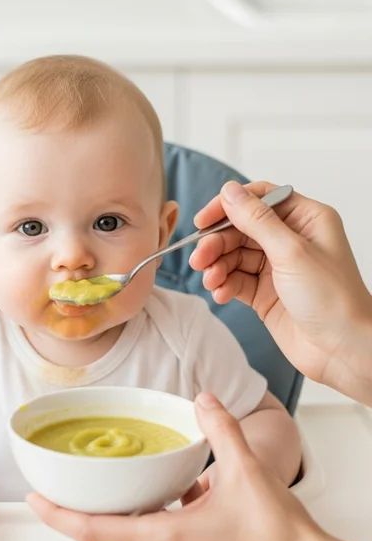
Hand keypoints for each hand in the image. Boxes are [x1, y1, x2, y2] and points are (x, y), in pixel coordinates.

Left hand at [26, 392, 323, 540]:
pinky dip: (150, 519)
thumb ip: (221, 430)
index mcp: (165, 539)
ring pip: (132, 538)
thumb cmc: (281, 537)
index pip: (93, 531)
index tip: (33, 499)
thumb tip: (203, 399)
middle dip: (82, 509)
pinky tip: (171, 496)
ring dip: (119, 513)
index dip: (57, 515)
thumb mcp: (247, 472)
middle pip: (106, 534)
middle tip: (61, 483)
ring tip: (109, 484)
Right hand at [189, 180, 371, 392]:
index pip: (259, 200)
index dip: (229, 207)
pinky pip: (234, 280)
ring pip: (233, 256)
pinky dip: (223, 285)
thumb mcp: (291, 252)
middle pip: (240, 229)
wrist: (342, 349)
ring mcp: (277, 268)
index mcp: (306, 220)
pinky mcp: (265, 293)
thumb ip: (257, 221)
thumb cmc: (333, 299)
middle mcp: (291, 240)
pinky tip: (220, 293)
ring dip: (216, 266)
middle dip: (217, 243)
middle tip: (200, 259)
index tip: (203, 221)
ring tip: (210, 280)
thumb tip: (230, 191)